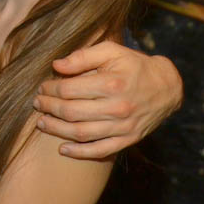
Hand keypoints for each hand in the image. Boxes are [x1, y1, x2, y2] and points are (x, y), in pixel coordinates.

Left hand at [33, 41, 182, 158]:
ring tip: (42, 123)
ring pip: (81, 133)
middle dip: (49, 108)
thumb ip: (83, 56)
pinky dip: (79, 152)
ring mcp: (122, 126)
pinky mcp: (127, 139)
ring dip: (57, 129)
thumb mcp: (112, 51)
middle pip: (71, 112)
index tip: (42, 87)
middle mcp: (116, 107)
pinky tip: (62, 149)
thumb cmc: (134, 65)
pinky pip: (100, 151)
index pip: (69, 90)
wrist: (167, 87)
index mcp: (111, 83)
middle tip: (37, 104)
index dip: (50, 89)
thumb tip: (56, 65)